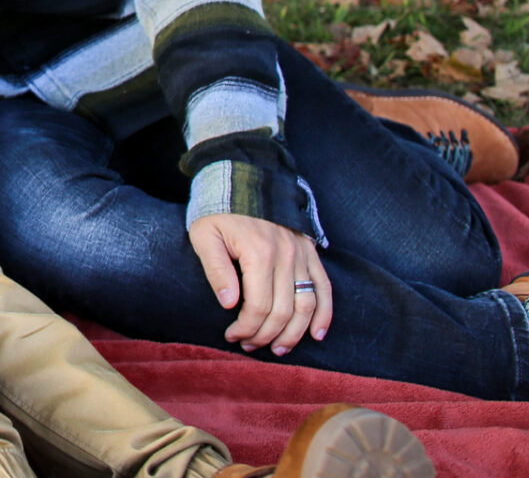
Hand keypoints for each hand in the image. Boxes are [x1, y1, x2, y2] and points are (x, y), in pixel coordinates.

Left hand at [187, 213, 330, 356]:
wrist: (240, 180)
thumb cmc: (217, 211)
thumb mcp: (204, 236)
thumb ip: (216, 270)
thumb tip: (229, 304)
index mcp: (259, 252)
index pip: (258, 306)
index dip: (246, 328)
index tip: (232, 336)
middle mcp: (286, 254)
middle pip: (283, 311)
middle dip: (266, 335)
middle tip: (249, 345)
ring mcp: (302, 253)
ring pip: (307, 305)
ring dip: (294, 333)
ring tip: (279, 348)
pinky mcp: (310, 251)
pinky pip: (324, 287)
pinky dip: (324, 314)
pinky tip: (317, 334)